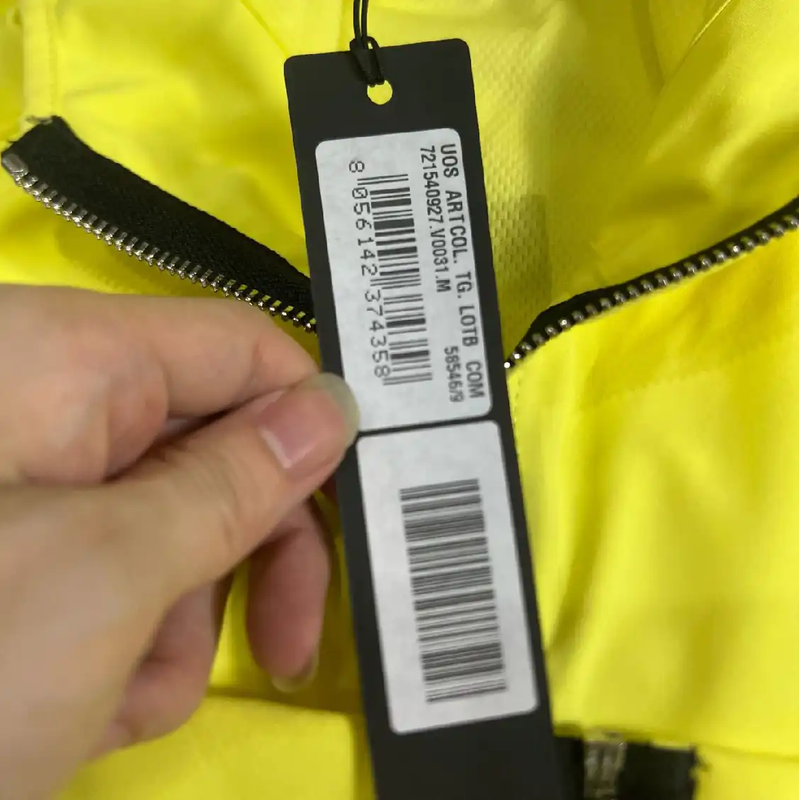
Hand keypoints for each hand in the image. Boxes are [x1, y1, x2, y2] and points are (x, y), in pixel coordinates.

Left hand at [0, 286, 357, 799]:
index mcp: (65, 360)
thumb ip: (237, 482)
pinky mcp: (19, 547)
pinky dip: (121, 648)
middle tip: (284, 648)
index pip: (245, 347)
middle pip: (216, 448)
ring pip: (172, 529)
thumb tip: (334, 409)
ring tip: (109, 700)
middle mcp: (49, 403)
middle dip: (249, 555)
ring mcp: (31, 482)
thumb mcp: (108, 576)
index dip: (308, 422)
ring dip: (173, 626)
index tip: (353, 512)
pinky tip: (75, 708)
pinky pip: (119, 573)